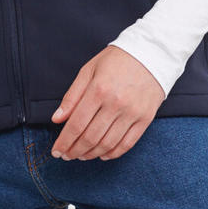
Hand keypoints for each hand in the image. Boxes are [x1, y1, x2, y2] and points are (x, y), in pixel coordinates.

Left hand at [50, 46, 165, 161]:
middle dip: (75, 150)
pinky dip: (113, 153)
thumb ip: (72, 96)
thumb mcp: (88, 70)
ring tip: (81, 155)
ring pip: (108, 144)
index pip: (76, 124)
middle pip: (91, 137)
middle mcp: (116, 104)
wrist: (151, 53)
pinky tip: (102, 154)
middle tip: (66, 156)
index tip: (56, 151)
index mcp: (98, 89)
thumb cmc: (116, 60)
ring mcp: (132, 113)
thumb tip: (57, 119)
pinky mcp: (145, 119)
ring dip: (91, 154)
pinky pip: (127, 144)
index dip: (64, 141)